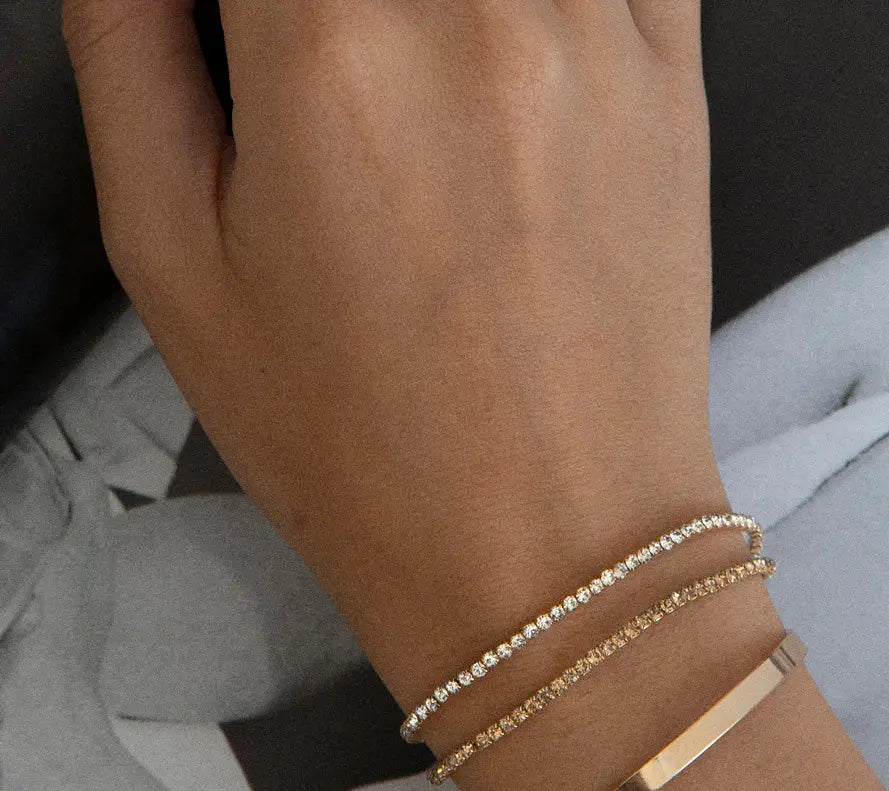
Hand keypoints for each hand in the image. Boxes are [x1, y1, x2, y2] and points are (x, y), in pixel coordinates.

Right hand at [62, 0, 722, 702]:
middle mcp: (481, 10)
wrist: (554, 552)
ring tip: (392, 73)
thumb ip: (126, 44)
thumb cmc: (373, 452)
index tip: (235, 31)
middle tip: (312, 57)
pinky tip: (490, 47)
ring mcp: (601, 32)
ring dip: (425, 7)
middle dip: (321, 4)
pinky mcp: (677, 77)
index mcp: (331, 50)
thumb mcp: (176, 266)